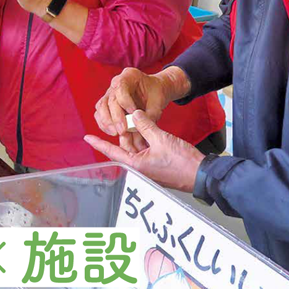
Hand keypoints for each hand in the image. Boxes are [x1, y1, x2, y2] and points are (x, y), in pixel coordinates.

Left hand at [85, 110, 204, 193]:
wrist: (200, 173)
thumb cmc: (182, 161)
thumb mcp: (161, 138)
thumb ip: (146, 125)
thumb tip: (134, 114)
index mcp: (136, 165)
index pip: (112, 151)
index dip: (99, 143)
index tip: (87, 137)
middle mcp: (139, 169)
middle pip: (124, 149)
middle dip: (121, 135)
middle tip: (116, 120)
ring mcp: (148, 169)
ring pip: (135, 149)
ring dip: (134, 137)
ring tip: (132, 122)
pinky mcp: (157, 167)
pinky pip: (144, 152)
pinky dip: (143, 142)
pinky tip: (145, 131)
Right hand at [94, 66, 189, 154]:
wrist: (153, 92)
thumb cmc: (156, 94)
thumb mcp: (158, 102)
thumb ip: (151, 114)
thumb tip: (140, 128)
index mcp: (129, 75)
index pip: (121, 86)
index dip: (125, 101)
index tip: (133, 113)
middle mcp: (116, 83)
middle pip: (110, 99)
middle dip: (115, 117)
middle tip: (122, 131)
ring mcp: (110, 93)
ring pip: (101, 107)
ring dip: (107, 122)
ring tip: (116, 133)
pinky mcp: (106, 105)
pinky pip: (99, 114)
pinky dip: (104, 124)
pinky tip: (113, 132)